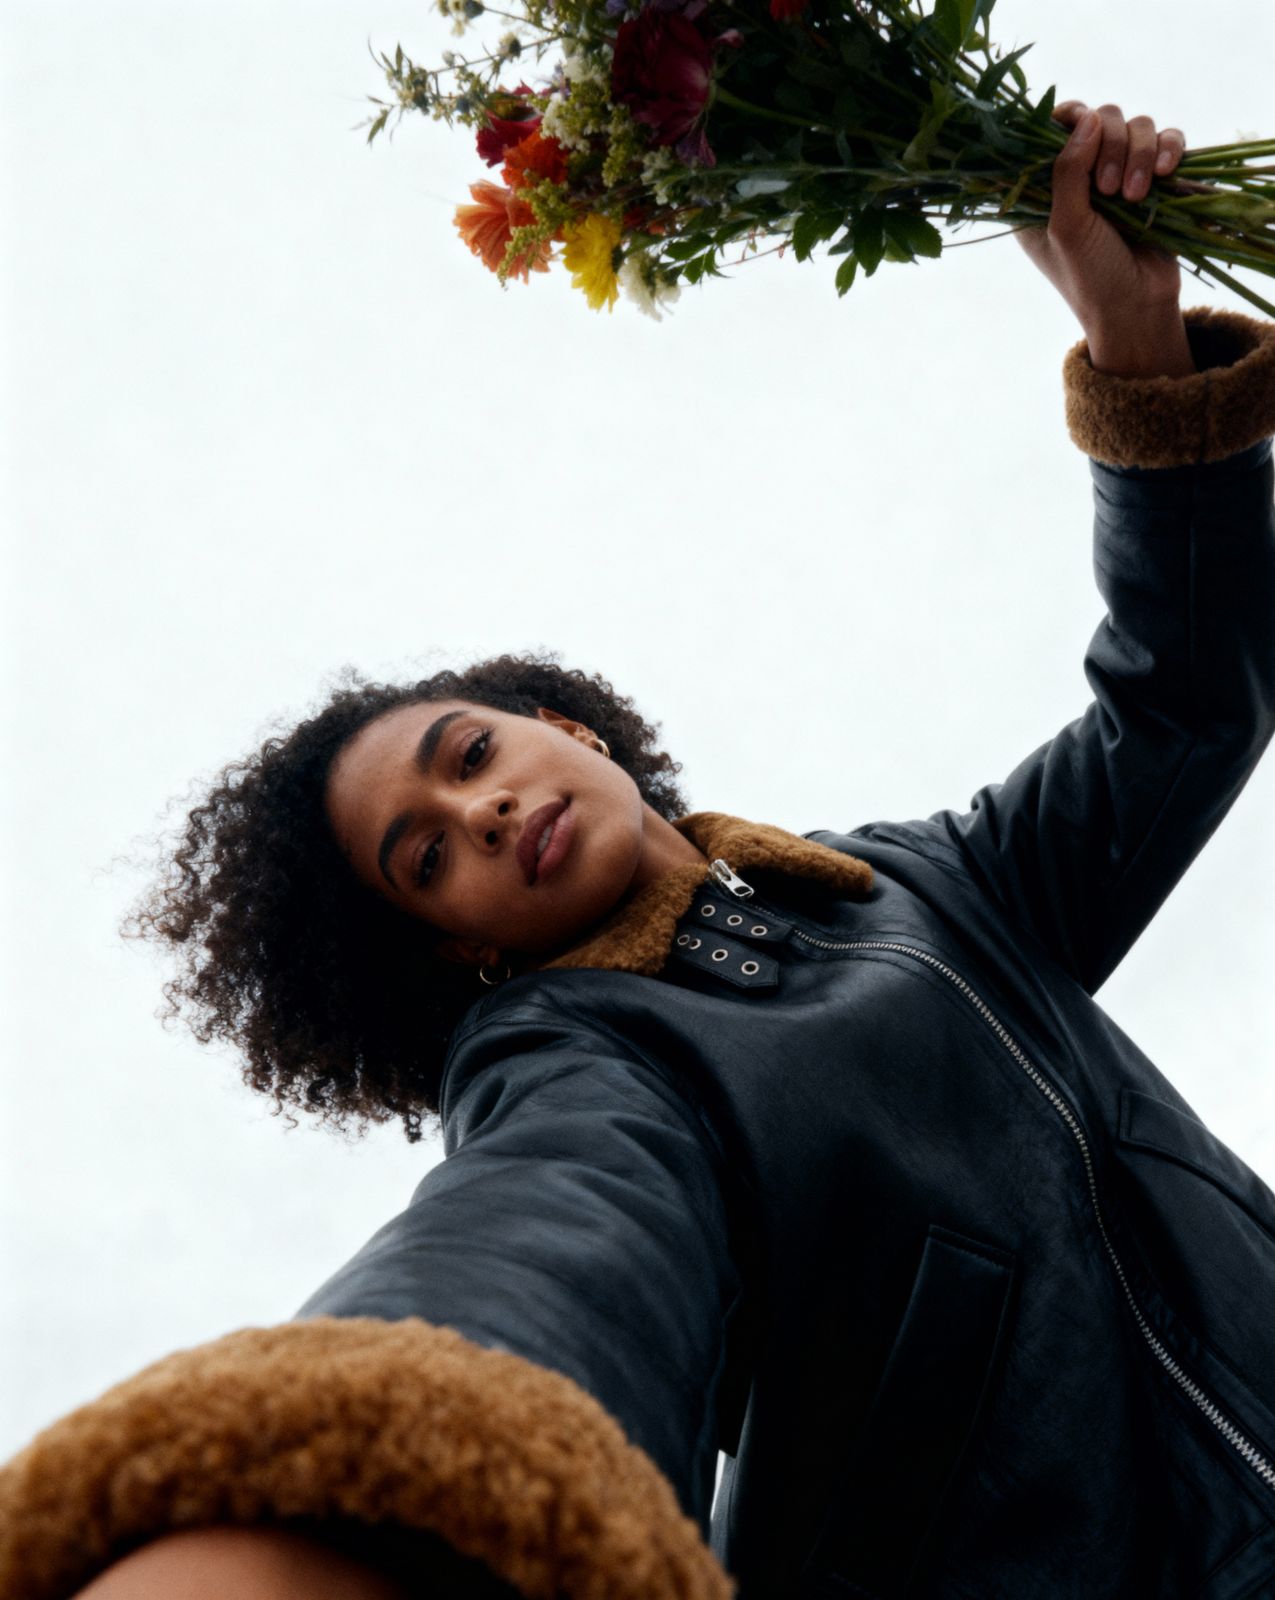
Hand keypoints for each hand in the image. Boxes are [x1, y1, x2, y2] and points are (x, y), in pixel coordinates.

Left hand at [1016, 103, 1195, 375]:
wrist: (1136, 308)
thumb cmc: (1091, 276)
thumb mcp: (1067, 226)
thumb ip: (1069, 170)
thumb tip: (1087, 117)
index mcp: (1044, 190)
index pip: (1049, 130)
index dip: (1066, 120)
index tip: (1081, 130)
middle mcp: (1081, 176)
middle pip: (1099, 119)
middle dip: (1110, 145)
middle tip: (1111, 191)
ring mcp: (1120, 174)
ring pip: (1136, 125)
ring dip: (1140, 153)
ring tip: (1136, 197)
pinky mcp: (1156, 178)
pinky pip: (1167, 139)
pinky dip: (1168, 148)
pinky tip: (1166, 173)